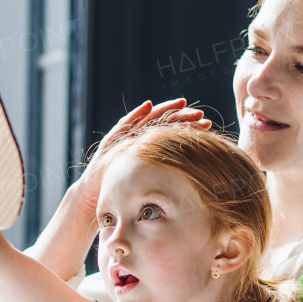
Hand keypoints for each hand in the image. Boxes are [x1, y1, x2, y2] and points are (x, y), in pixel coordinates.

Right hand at [74, 99, 211, 210]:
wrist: (96, 198)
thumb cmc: (123, 194)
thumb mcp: (149, 185)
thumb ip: (165, 179)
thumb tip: (195, 181)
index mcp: (148, 149)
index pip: (172, 133)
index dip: (188, 126)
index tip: (206, 123)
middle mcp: (138, 141)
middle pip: (163, 123)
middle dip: (182, 116)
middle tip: (200, 113)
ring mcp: (124, 140)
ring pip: (147, 120)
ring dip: (165, 110)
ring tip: (182, 103)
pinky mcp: (111, 143)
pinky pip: (124, 126)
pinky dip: (135, 115)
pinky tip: (147, 106)